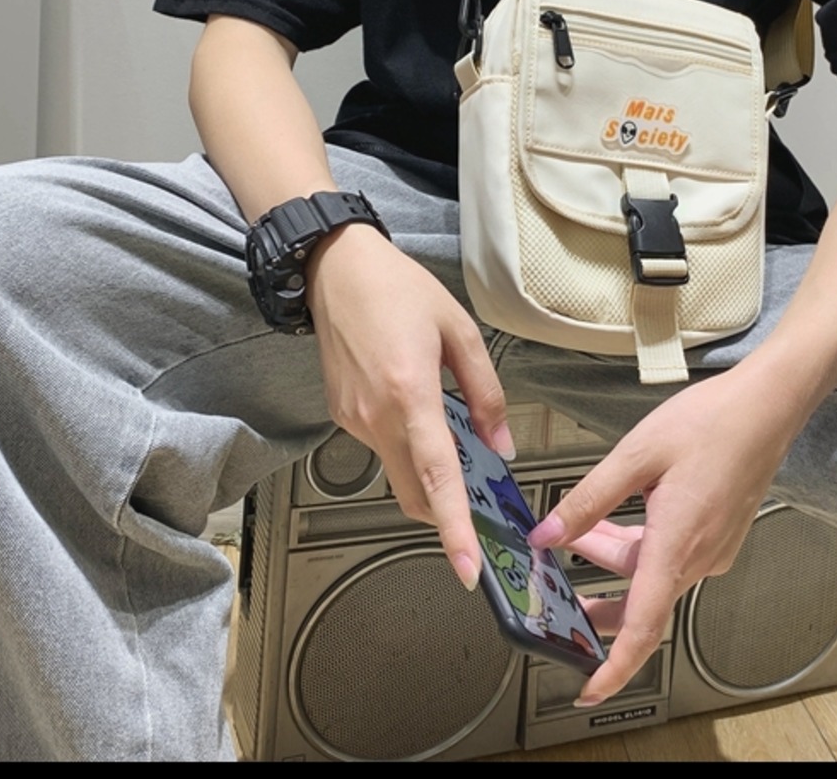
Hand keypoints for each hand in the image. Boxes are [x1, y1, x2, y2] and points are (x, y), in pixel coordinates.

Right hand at [307, 223, 513, 591]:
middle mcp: (376, 416)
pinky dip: (408, 447)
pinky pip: (382, 447)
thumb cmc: (397, 289)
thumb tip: (500, 442)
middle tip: (481, 508)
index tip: (468, 568)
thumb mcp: (458, 330)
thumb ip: (485, 391)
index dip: (454, 528)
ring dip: (428, 474)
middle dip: (446, 513)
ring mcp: (353, 420)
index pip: (436, 478)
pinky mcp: (343, 415)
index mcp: (410, 393)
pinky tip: (420, 413)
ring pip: (398, 473)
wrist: (336, 269)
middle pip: (414, 494)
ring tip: (455, 439)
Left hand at [528, 363, 801, 705]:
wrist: (765, 406)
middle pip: (640, 600)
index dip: (615, 665)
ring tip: (579, 526)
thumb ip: (589, 499)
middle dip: (596, 598)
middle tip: (558, 592)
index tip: (590, 688)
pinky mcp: (718, 535)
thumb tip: (549, 532)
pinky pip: (670, 555)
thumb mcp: (635, 454)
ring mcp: (713, 548)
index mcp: (678, 543)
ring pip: (652, 571)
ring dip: (614, 556)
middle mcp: (700, 556)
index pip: (643, 625)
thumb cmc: (711, 422)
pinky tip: (617, 516)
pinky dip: (639, 543)